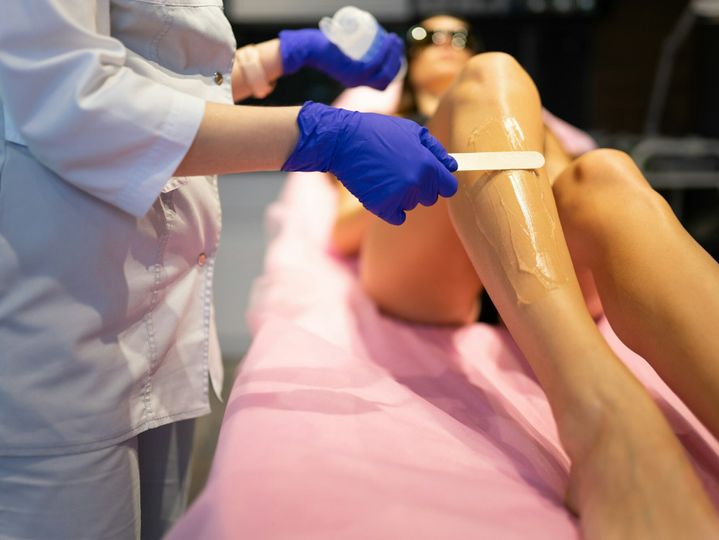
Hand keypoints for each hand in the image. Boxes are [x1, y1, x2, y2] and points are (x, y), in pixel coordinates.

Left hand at [279, 29, 402, 89]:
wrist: (309, 48)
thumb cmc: (324, 47)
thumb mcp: (340, 56)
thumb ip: (349, 56)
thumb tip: (362, 47)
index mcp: (356, 81)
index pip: (384, 82)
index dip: (394, 69)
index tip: (395, 52)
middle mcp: (357, 82)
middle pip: (387, 76)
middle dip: (396, 58)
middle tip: (395, 41)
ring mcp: (355, 77)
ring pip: (384, 70)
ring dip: (393, 54)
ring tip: (393, 39)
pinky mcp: (352, 69)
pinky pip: (375, 64)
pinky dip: (385, 52)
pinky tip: (387, 41)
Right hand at [282, 102, 457, 224]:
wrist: (344, 141)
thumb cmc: (378, 131)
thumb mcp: (411, 130)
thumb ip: (435, 150)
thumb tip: (452, 165)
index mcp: (427, 165)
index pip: (449, 187)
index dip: (442, 183)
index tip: (434, 181)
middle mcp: (417, 183)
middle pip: (431, 198)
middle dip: (421, 188)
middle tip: (401, 173)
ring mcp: (399, 197)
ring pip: (411, 205)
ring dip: (403, 196)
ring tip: (386, 176)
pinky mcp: (382, 207)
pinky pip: (397, 217)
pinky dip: (391, 209)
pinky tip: (381, 191)